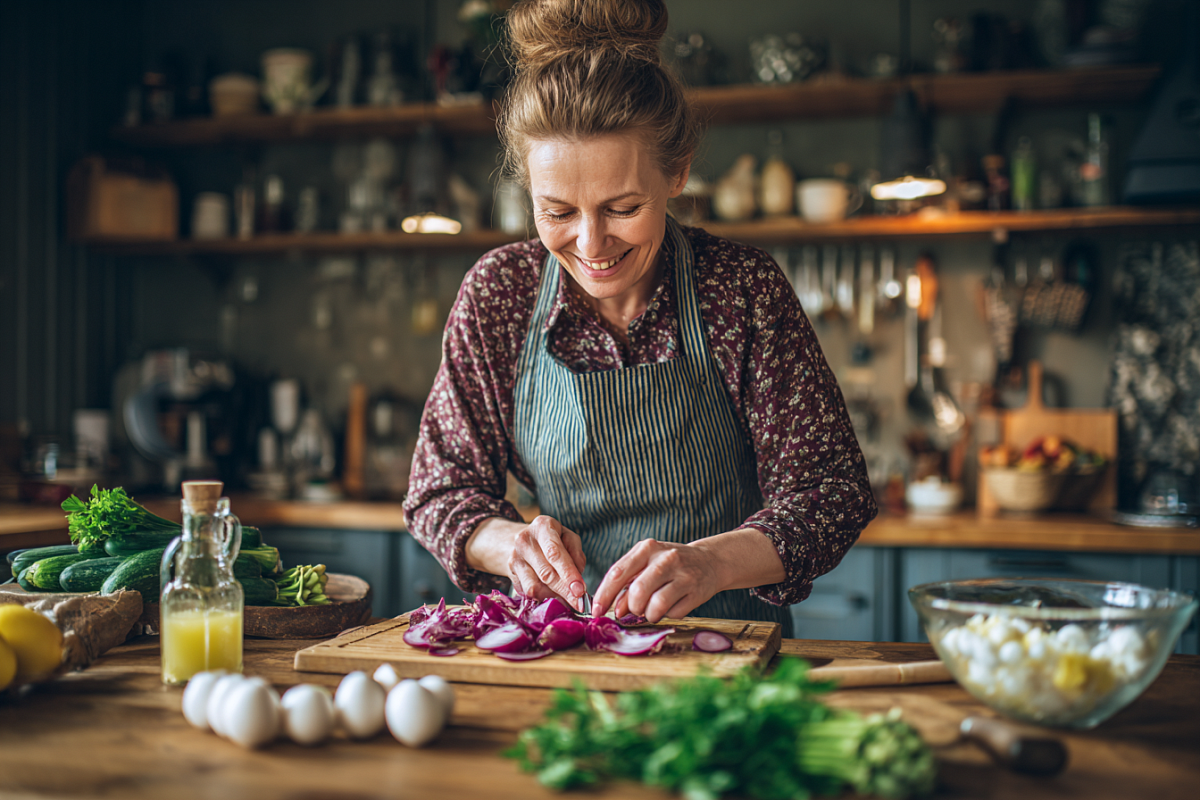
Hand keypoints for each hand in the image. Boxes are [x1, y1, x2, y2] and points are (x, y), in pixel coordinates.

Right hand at [505, 515, 587, 608]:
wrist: (521, 542)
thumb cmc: (551, 540)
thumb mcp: (567, 537)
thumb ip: (576, 554)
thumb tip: (577, 579)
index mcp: (542, 527)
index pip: (555, 553)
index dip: (568, 573)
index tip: (580, 590)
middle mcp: (524, 541)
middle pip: (546, 573)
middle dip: (564, 590)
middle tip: (579, 603)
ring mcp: (515, 558)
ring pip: (535, 587)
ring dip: (554, 596)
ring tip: (566, 596)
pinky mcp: (511, 574)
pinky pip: (529, 593)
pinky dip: (543, 597)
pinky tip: (552, 593)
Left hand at [591, 539, 723, 622]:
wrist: (709, 561)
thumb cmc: (669, 565)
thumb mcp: (647, 564)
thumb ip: (628, 583)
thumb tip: (615, 609)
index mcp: (647, 548)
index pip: (618, 573)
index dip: (604, 595)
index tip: (596, 611)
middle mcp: (665, 558)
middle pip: (638, 591)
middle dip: (631, 607)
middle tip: (634, 610)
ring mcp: (683, 574)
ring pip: (656, 604)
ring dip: (649, 614)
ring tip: (653, 610)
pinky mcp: (696, 591)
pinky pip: (674, 613)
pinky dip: (668, 615)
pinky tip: (671, 606)